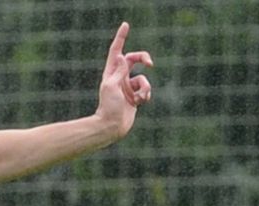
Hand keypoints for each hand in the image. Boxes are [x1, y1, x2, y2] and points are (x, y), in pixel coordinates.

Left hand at [95, 22, 152, 139]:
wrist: (111, 126)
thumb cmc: (108, 107)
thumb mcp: (111, 87)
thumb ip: (119, 72)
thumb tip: (123, 57)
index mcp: (111, 73)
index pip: (117, 51)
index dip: (121, 38)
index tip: (126, 25)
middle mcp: (119, 78)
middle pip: (135, 59)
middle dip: (144, 58)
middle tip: (150, 63)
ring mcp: (127, 87)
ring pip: (144, 79)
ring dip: (145, 88)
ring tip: (139, 99)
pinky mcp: (134, 96)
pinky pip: (146, 90)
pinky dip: (145, 96)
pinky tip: (138, 104)